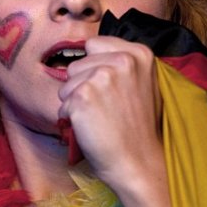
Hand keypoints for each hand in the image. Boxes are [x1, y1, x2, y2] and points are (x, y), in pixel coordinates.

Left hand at [57, 36, 162, 185]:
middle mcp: (121, 61)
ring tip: (99, 117)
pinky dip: (70, 117)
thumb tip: (90, 49)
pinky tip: (91, 127)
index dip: (94, 66)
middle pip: (77, 63)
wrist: (139, 162)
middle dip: (82, 84)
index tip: (107, 86)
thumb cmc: (138, 127)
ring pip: (66, 82)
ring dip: (75, 100)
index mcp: (139, 54)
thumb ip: (120, 63)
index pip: (94, 44)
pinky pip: (62, 103)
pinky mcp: (82, 96)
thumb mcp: (143, 84)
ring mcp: (101, 77)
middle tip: (105, 107)